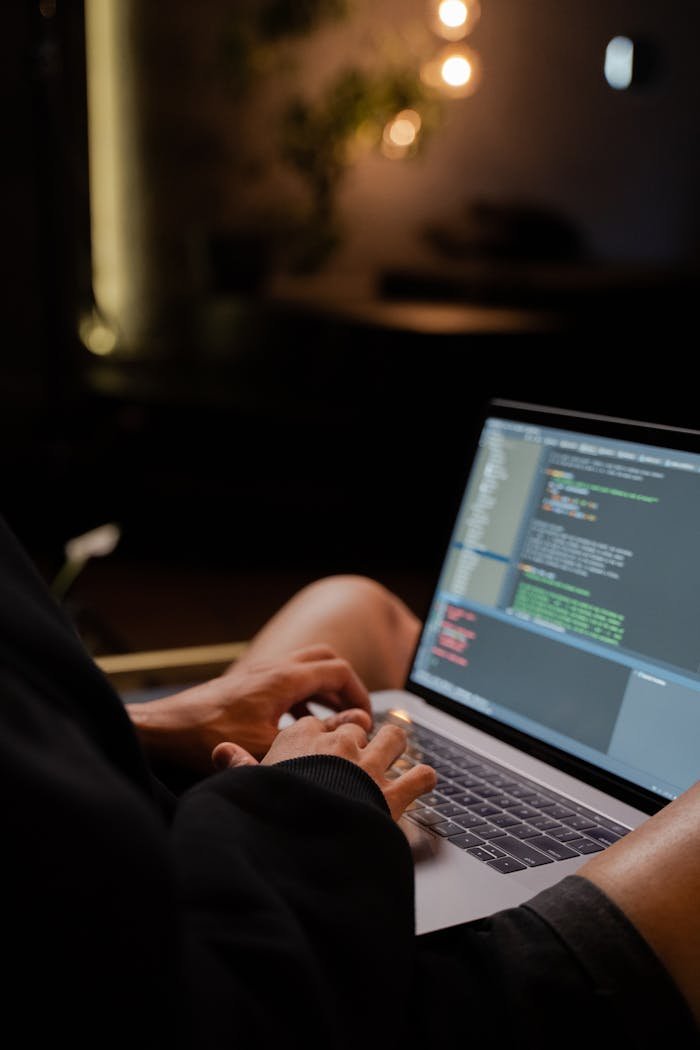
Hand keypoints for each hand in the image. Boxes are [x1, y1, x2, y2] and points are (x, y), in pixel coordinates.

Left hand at [126, 645, 371, 773]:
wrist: (163, 730)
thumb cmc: (209, 737)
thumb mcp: (268, 745)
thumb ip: (314, 736)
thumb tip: (353, 728)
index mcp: (283, 679)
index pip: (338, 671)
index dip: (359, 694)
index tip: (366, 720)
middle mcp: (272, 669)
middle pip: (323, 659)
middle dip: (344, 684)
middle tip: (354, 713)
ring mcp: (257, 676)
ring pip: (303, 670)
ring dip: (322, 691)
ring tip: (333, 722)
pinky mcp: (245, 688)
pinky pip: (284, 683)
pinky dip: (300, 698)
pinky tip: (298, 728)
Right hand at [213, 711, 436, 819]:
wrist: (304, 833)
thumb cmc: (271, 806)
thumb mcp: (248, 783)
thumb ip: (238, 766)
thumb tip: (220, 751)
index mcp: (303, 739)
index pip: (318, 725)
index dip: (322, 733)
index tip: (323, 742)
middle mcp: (339, 744)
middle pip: (358, 726)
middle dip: (361, 737)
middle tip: (358, 752)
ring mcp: (369, 765)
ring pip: (394, 737)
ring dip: (395, 745)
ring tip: (393, 754)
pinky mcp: (392, 792)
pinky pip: (420, 776)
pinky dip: (423, 779)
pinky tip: (422, 782)